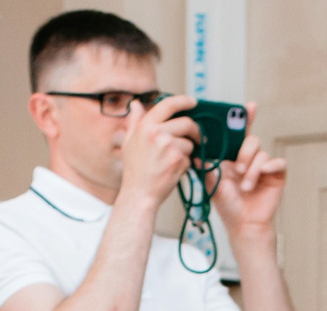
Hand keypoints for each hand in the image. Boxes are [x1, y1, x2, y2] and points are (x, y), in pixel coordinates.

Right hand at [117, 92, 201, 211]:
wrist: (139, 194)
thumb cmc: (134, 169)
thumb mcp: (129, 141)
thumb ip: (135, 121)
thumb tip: (135, 104)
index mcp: (145, 125)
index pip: (168, 105)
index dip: (184, 101)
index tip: (193, 102)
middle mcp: (157, 133)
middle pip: (187, 123)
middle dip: (195, 130)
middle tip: (197, 137)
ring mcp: (169, 146)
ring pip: (189, 142)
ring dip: (187, 151)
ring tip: (173, 161)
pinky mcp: (178, 160)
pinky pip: (189, 157)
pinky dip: (185, 164)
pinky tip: (173, 171)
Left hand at [211, 115, 286, 234]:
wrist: (242, 224)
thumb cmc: (228, 205)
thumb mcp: (212, 182)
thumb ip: (206, 164)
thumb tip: (194, 150)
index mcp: (234, 156)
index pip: (239, 133)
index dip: (244, 118)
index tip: (247, 107)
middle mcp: (250, 158)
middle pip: (251, 140)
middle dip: (243, 152)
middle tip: (236, 169)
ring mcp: (264, 166)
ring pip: (261, 152)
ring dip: (251, 169)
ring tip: (245, 186)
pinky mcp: (276, 175)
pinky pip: (277, 162)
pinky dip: (268, 167)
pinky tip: (261, 177)